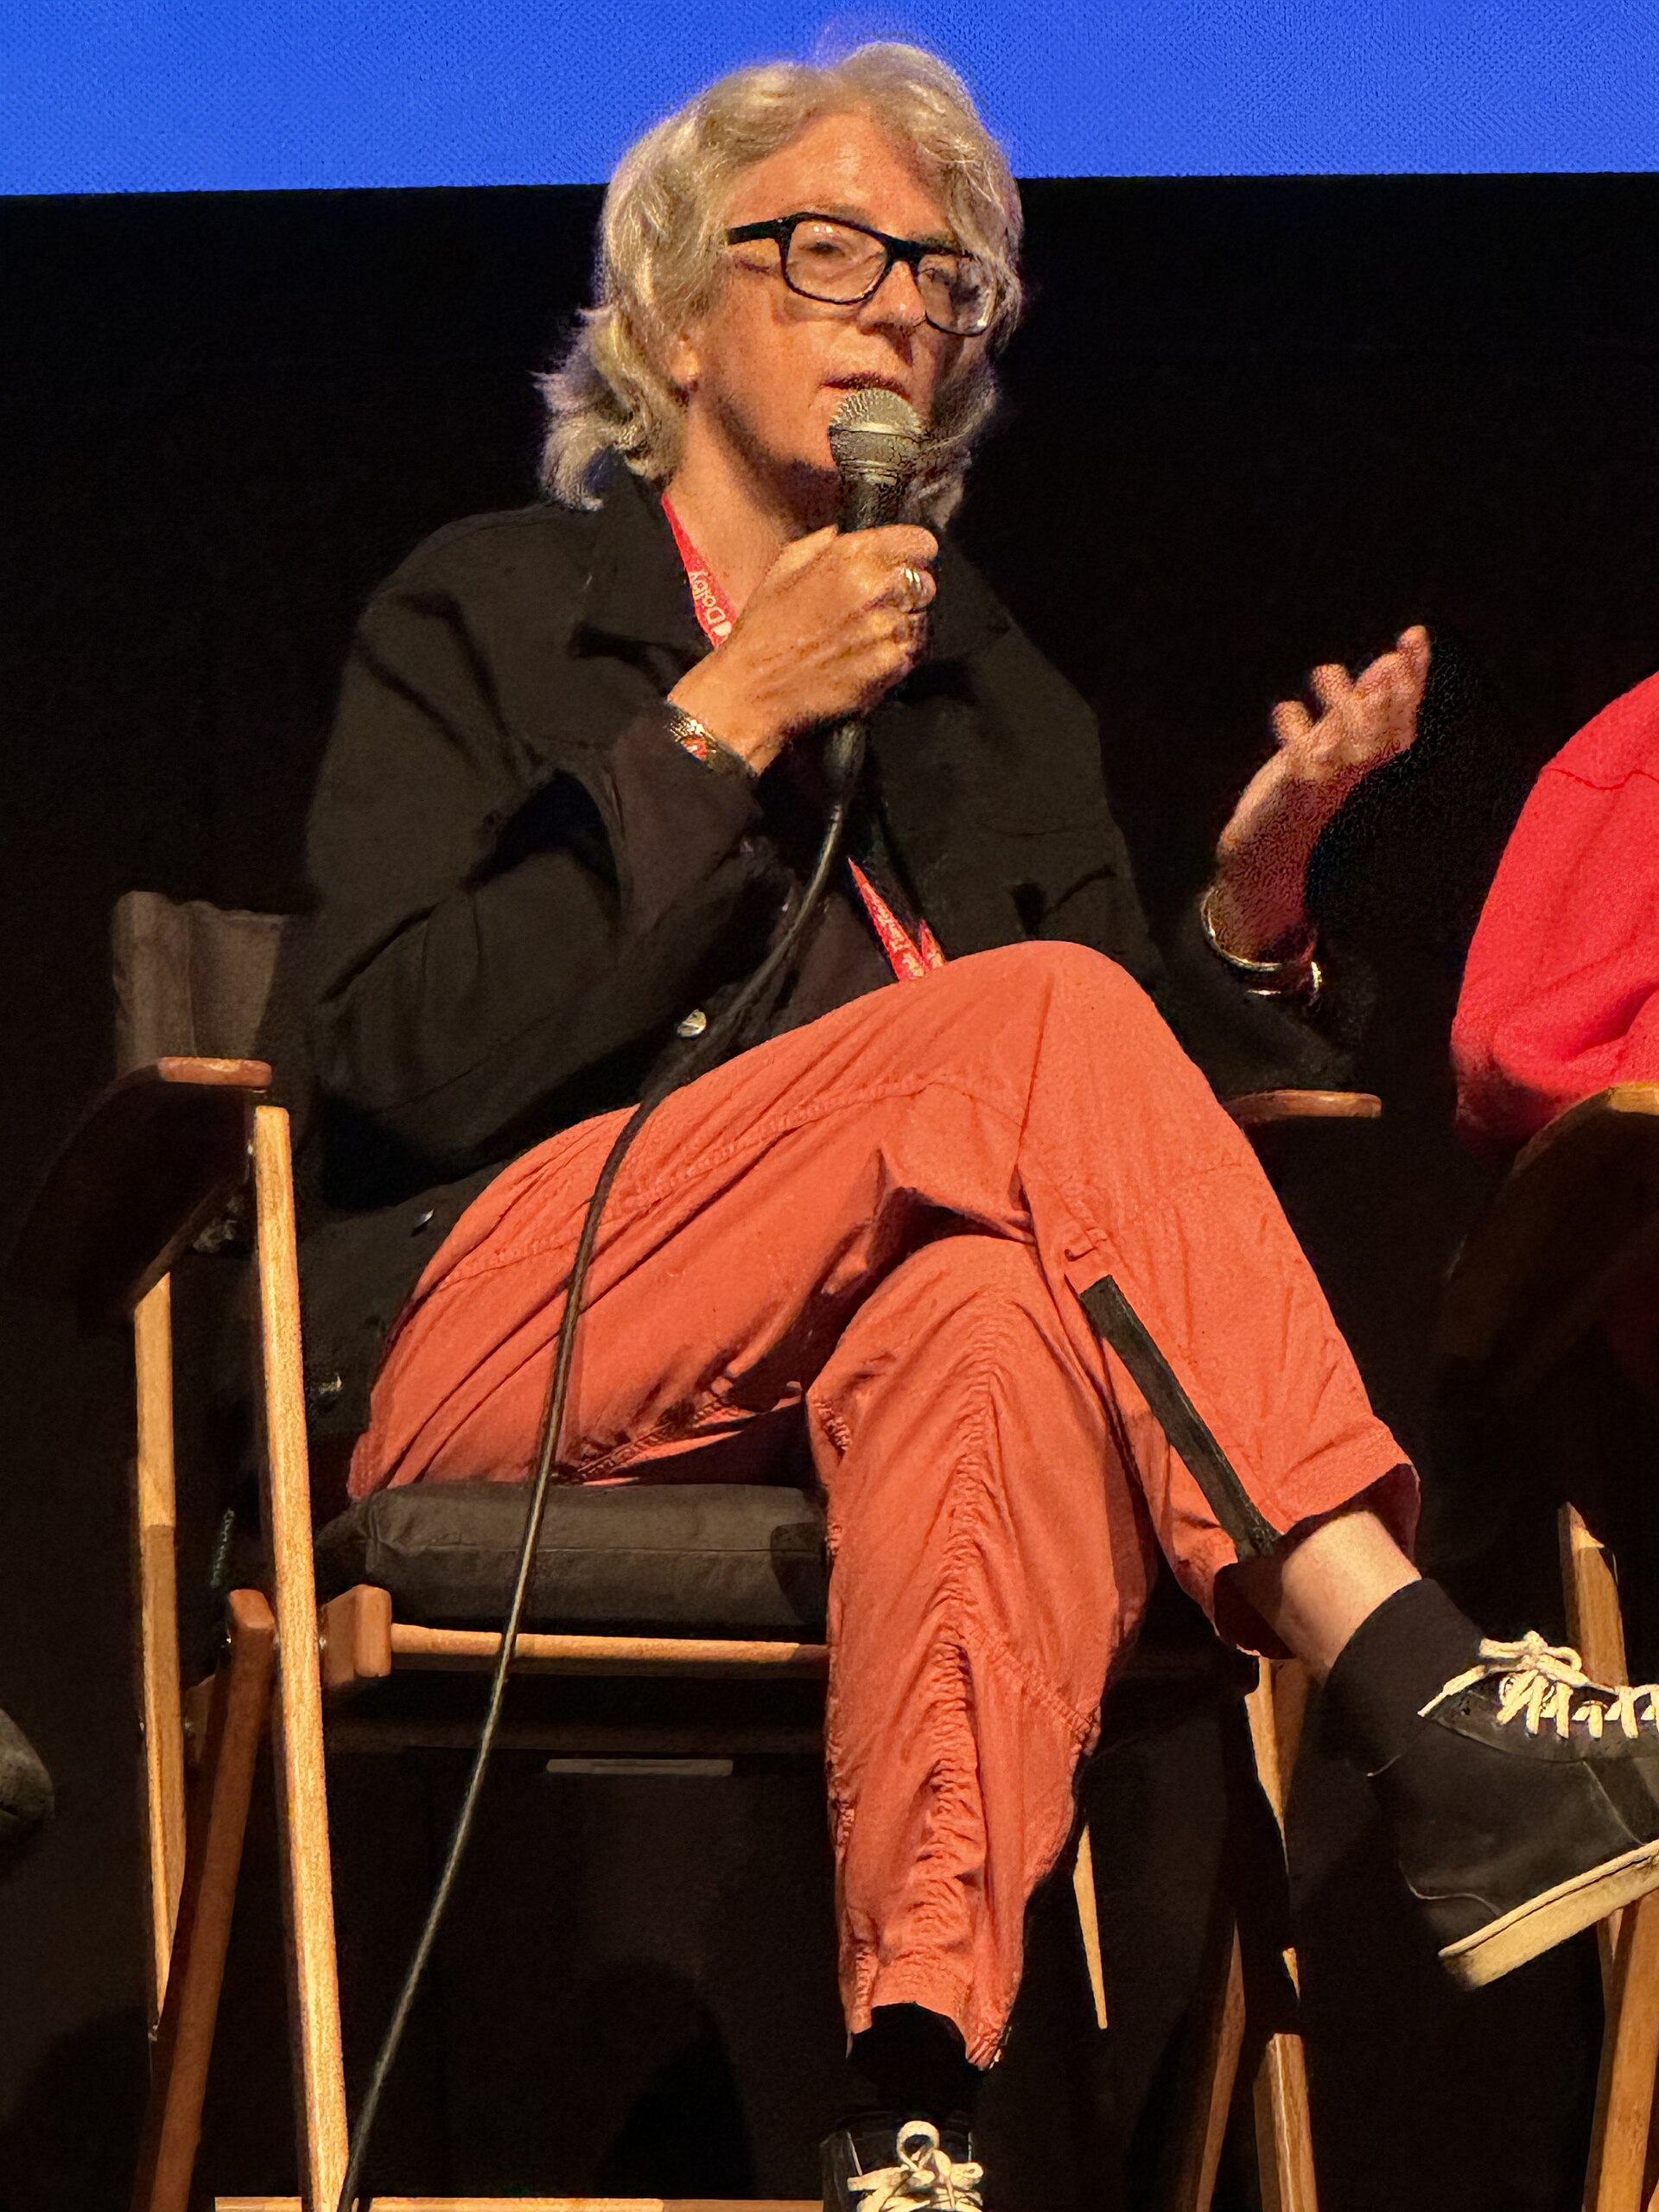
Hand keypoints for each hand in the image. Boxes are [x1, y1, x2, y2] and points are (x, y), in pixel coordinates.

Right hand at [666, 524, 937, 773]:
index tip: (911, 561)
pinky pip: (912, 654)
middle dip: (908, 593)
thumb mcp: (782, 568)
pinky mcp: (889, 665)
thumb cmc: (763, 634)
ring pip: (920, 620)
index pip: (919, 542)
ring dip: (902, 627)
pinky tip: (866, 659)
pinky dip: (896, 657)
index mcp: (848, 558)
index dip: (916, 553)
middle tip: (879, 608)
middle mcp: (871, 589)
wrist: (755, 691)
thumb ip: (823, 543)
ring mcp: (883, 629)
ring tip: (865, 638)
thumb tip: (846, 533)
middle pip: (925, 582)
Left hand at [1208, 625, 1430, 958]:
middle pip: (1387, 736)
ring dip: (1343, 707)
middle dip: (1393, 696)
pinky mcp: (1295, 800)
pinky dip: (1296, 734)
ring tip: (1324, 670)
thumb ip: (1358, 705)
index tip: (1413, 636)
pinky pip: (1302, 767)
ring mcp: (1326, 790)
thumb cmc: (1299, 791)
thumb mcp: (1331, 742)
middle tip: (1386, 659)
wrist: (1263, 852)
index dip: (1414, 678)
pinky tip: (1286, 708)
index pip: (1403, 717)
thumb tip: (1390, 662)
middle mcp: (1354, 777)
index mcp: (1367, 761)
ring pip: (1351, 750)